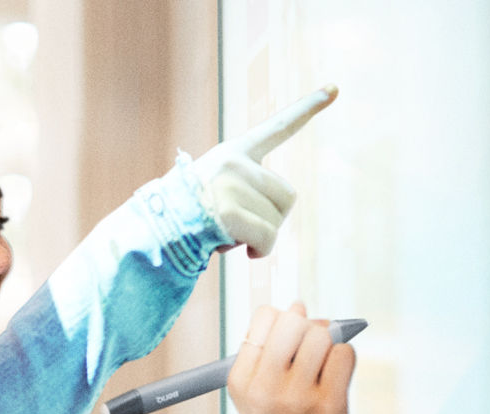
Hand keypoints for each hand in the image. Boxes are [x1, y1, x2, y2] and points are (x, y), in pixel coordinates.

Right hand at [191, 85, 337, 257]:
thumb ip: (246, 193)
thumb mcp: (214, 191)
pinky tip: (241, 249)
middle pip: (287, 196)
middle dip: (271, 218)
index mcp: (233, 152)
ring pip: (277, 220)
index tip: (335, 88)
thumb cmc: (184, 216)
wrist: (154, 231)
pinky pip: (267, 238)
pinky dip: (260, 250)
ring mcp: (233, 185)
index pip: (277, 127)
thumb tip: (264, 232)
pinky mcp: (232, 211)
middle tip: (240, 226)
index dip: (308, 107)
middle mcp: (236, 162)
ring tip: (226, 233)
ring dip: (260, 236)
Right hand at [227, 302, 356, 413]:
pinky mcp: (330, 405)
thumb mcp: (254, 400)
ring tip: (326, 368)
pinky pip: (344, 355)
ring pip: (321, 334)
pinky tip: (337, 381)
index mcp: (240, 380)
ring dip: (329, 344)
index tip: (292, 341)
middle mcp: (265, 385)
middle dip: (310, 326)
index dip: (285, 320)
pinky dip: (345, 360)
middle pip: (294, 318)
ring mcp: (297, 395)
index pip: (264, 317)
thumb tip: (301, 309)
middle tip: (314, 349)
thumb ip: (267, 357)